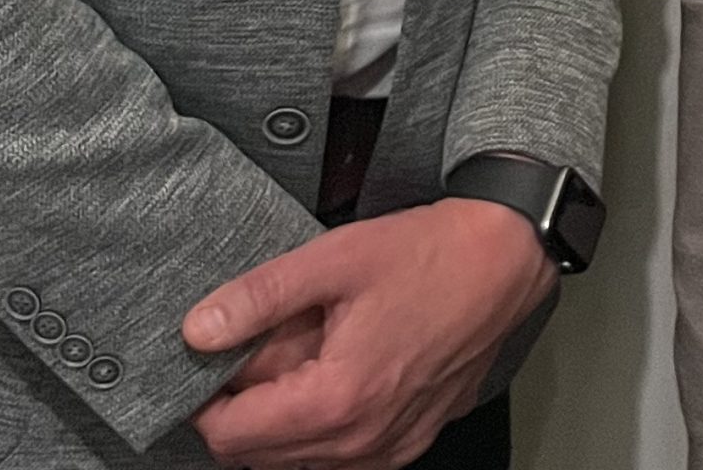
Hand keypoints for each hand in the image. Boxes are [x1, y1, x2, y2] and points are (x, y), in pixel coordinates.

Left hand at [186, 199, 555, 467]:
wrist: (506, 258)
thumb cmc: (430, 253)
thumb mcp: (336, 257)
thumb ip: (260, 296)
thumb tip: (196, 330)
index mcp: (336, 400)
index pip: (232, 437)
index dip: (206, 401)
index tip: (210, 361)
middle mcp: (361, 441)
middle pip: (260, 455)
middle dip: (245, 408)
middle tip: (261, 348)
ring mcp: (390, 448)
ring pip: (301, 458)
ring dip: (283, 417)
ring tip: (302, 352)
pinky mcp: (410, 440)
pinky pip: (343, 455)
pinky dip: (323, 425)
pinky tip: (337, 369)